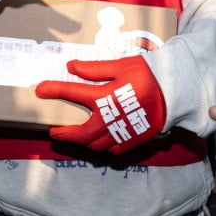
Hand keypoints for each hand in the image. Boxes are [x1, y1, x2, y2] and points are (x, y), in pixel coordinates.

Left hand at [35, 56, 165, 154]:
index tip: (40, 89)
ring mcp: (122, 133)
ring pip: (95, 145)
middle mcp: (110, 119)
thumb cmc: (148, 74)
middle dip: (64, 133)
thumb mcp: (120, 65)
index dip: (54, 90)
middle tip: (53, 130)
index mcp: (106, 97)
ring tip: (74, 136)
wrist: (175, 92)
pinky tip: (97, 141)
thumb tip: (71, 67)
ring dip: (81, 142)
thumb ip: (94, 68)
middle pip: (81, 133)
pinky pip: (112, 150)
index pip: (72, 92)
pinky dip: (101, 147)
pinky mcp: (133, 140)